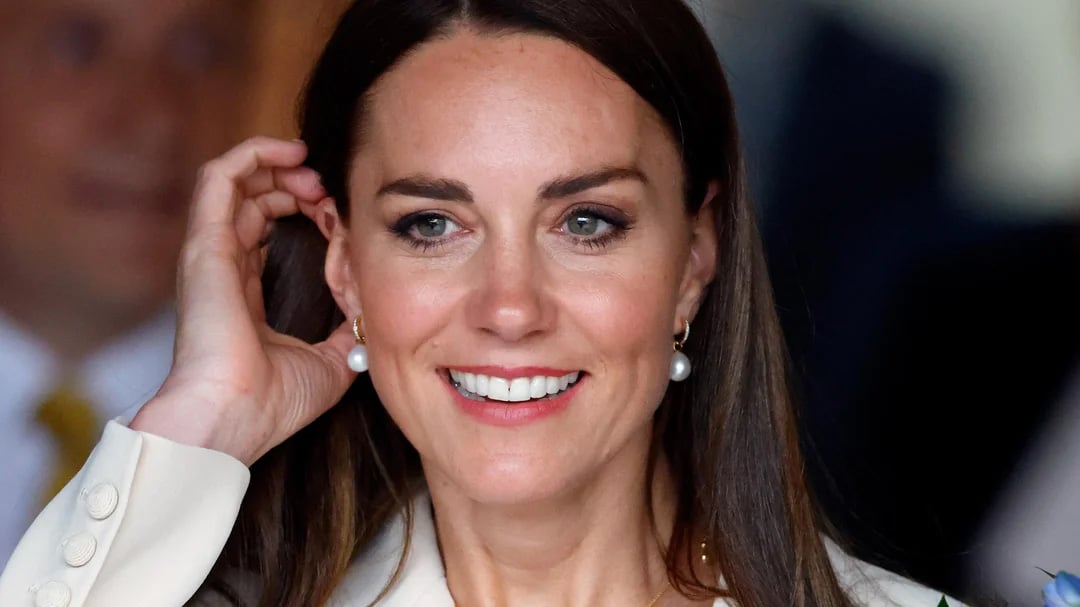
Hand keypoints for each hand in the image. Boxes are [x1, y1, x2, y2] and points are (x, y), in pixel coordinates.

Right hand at [131, 137, 355, 464]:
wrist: (231, 418)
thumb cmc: (271, 403)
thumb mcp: (329, 363)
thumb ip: (346, 334)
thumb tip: (370, 317)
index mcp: (243, 292)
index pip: (264, 230)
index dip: (300, 210)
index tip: (336, 213)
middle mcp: (222, 267)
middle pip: (249, 200)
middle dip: (290, 181)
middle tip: (326, 187)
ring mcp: (210, 253)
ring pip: (233, 182)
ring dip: (274, 164)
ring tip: (311, 168)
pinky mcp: (205, 244)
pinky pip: (218, 178)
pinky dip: (251, 155)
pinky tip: (288, 152)